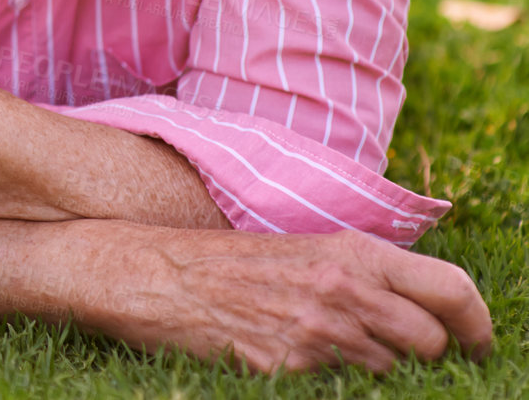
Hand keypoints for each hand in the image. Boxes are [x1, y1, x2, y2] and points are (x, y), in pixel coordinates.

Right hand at [106, 226, 492, 372]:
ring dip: (376, 370)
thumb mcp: (306, 250)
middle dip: (430, 357)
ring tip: (337, 352)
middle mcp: (345, 290)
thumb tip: (416, 311)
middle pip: (432, 342)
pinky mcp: (291, 367)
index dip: (478, 325)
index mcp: (353, 253)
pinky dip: (332, 381)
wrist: (158, 275)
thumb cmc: (231, 263)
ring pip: (391, 373)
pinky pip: (342, 388)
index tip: (476, 343)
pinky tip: (301, 359)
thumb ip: (363, 274)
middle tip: (409, 358)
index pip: (452, 289)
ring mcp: (319, 332)